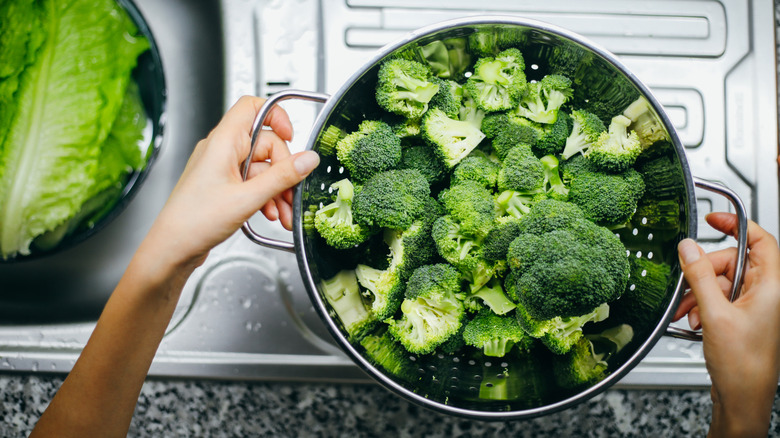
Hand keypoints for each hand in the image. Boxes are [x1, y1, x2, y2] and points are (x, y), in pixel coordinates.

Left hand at [149, 95, 319, 270]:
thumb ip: (282, 177)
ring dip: (277, 190)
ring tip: (283, 213)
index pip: (252, 107)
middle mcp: (222, 151)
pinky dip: (266, 198)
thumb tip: (308, 159)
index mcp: (223, 142)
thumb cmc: (194, 221)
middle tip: (291, 194)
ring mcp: (222, 168)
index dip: (277, 116)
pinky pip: (253, 183)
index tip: (292, 136)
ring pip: (262, 169)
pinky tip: (270, 214)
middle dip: (284, 172)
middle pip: (266, 145)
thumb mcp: (248, 198)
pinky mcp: (224, 186)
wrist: (172, 248)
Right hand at [674, 212, 779, 436]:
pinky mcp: (742, 318)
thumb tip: (688, 247)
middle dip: (705, 271)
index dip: (737, 225)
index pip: (759, 240)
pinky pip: (719, 299)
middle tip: (688, 285)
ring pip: (722, 281)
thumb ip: (699, 276)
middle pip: (732, 262)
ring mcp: (755, 306)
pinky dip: (702, 305)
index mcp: (772, 286)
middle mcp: (767, 293)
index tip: (713, 219)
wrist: (744, 398)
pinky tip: (694, 319)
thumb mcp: (714, 314)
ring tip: (689, 311)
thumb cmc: (743, 365)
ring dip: (700, 292)